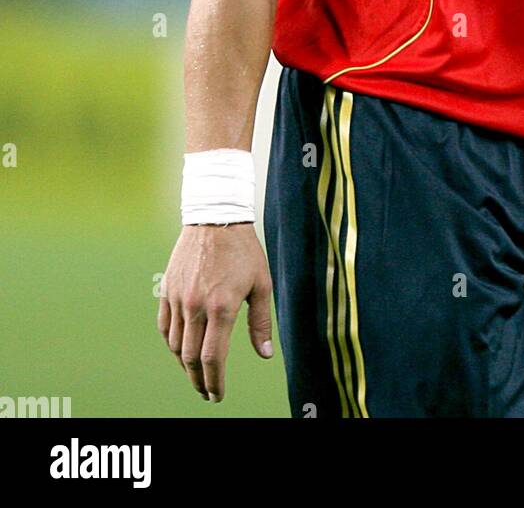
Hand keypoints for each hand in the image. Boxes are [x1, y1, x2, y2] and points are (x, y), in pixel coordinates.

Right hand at [158, 223, 273, 402]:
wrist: (215, 218)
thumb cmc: (244, 251)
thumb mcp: (261, 284)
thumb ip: (260, 322)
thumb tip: (266, 354)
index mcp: (221, 307)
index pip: (213, 358)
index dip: (215, 382)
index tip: (217, 396)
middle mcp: (196, 306)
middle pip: (191, 358)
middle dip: (199, 381)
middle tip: (206, 392)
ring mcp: (178, 298)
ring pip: (176, 345)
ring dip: (185, 365)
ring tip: (196, 373)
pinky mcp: (168, 290)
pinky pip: (165, 326)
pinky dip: (172, 344)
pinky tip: (181, 350)